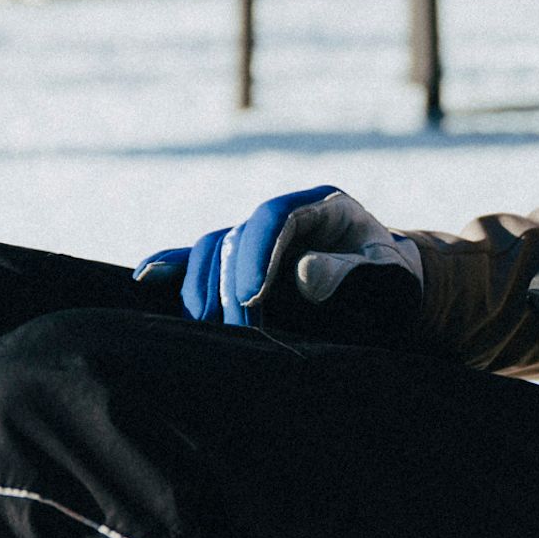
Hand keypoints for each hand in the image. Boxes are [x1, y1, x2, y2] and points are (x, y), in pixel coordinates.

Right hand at [149, 186, 425, 343]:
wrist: (389, 288)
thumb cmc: (393, 280)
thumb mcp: (387, 274)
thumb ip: (349, 271)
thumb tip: (303, 274)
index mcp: (323, 206)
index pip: (274, 216)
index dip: (256, 253)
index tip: (250, 297)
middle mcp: (283, 216)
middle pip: (237, 237)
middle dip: (231, 285)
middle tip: (240, 331)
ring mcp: (258, 238)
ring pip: (211, 249)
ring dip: (203, 289)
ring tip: (208, 329)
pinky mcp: (240, 261)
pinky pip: (198, 258)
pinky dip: (172, 266)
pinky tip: (145, 279)